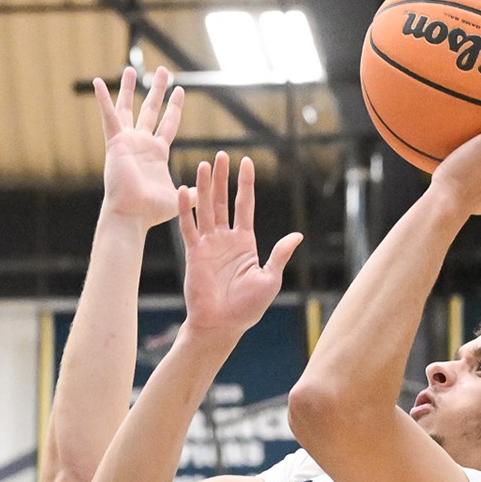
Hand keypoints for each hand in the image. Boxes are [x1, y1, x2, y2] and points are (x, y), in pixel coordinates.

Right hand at [95, 66, 184, 225]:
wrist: (131, 214)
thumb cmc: (152, 211)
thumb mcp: (180, 197)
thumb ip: (195, 190)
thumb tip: (209, 188)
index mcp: (157, 153)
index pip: (168, 124)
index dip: (174, 107)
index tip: (180, 90)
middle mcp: (141, 144)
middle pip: (150, 110)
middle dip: (157, 90)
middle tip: (163, 71)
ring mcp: (127, 142)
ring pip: (128, 108)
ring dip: (130, 88)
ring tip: (132, 69)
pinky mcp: (115, 143)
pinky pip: (109, 117)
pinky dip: (103, 100)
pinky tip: (98, 82)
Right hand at [177, 152, 302, 339]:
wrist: (222, 325)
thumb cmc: (247, 307)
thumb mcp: (269, 278)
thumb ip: (279, 254)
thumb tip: (297, 235)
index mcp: (245, 243)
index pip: (244, 206)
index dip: (245, 184)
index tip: (246, 162)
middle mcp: (225, 239)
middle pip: (222, 201)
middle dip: (222, 178)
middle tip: (221, 156)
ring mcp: (208, 245)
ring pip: (205, 209)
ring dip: (204, 187)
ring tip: (204, 165)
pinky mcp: (193, 253)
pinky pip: (188, 227)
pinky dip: (185, 209)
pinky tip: (184, 190)